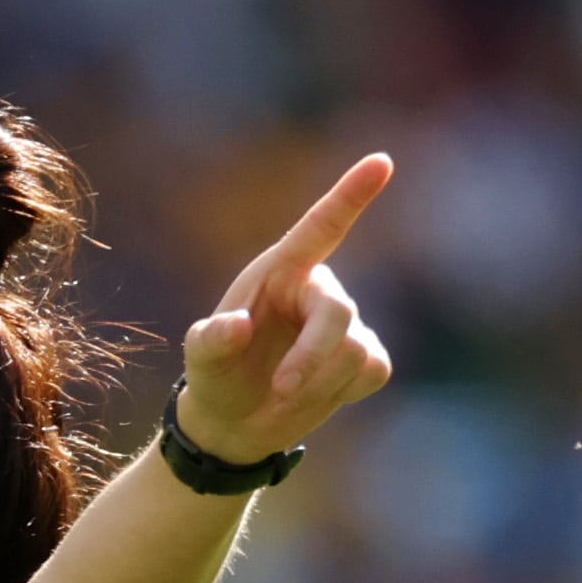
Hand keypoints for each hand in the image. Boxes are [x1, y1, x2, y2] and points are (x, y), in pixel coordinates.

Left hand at [178, 153, 394, 463]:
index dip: (351, 195)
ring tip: (283, 394)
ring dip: (316, 383)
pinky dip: (340, 392)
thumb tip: (237, 326)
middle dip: (311, 357)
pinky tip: (314, 394)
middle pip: (338, 314)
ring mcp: (347, 323)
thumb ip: (210, 340)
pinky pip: (371, 370)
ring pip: (354, 351)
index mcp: (281, 270)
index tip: (381, 161)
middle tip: (281, 391)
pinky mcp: (366, 356)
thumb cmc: (216, 375)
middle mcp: (318, 288)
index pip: (321, 226)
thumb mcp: (200, 358)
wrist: (235, 421)